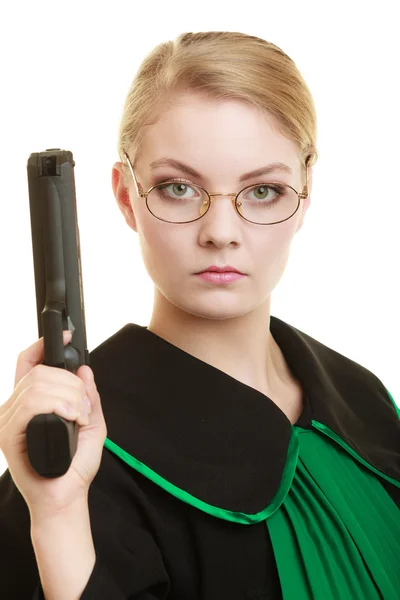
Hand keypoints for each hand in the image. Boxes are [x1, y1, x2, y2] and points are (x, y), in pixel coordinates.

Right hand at [0, 330, 106, 517]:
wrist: (65, 499)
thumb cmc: (74, 467)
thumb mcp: (91, 424)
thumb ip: (88, 396)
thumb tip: (85, 370)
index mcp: (29, 405)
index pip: (27, 365)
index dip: (42, 346)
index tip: (64, 336)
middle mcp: (14, 409)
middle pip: (39, 372)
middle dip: (70, 383)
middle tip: (83, 406)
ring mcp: (8, 421)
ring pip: (38, 385)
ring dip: (69, 396)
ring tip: (79, 416)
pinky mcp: (8, 435)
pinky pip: (32, 404)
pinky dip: (61, 405)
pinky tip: (73, 418)